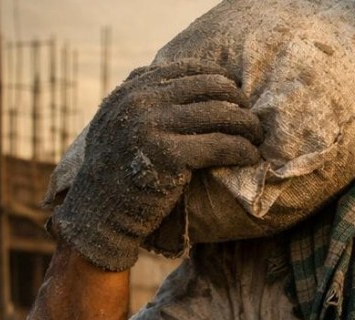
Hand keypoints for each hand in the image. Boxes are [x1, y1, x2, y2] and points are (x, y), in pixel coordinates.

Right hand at [50, 60, 262, 270]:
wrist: (97, 214)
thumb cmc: (116, 171)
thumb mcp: (118, 122)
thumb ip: (145, 99)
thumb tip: (188, 79)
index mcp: (132, 90)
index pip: (190, 70)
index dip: (221, 80)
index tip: (236, 97)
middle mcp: (140, 101)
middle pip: (211, 88)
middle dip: (239, 102)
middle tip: (251, 120)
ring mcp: (152, 126)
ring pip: (221, 114)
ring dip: (247, 126)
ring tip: (257, 137)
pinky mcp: (168, 155)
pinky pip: (221, 145)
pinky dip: (242, 150)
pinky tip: (250, 156)